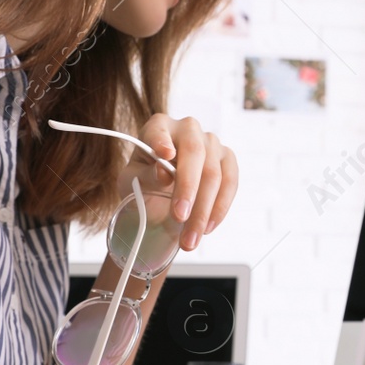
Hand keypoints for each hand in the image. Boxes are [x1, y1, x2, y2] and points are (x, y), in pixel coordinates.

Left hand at [121, 114, 237, 250]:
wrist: (160, 194)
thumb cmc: (143, 181)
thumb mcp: (133, 181)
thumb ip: (145, 175)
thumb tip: (163, 173)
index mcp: (158, 126)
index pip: (160, 130)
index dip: (162, 141)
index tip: (164, 155)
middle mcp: (188, 128)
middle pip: (194, 153)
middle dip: (188, 188)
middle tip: (180, 217)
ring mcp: (211, 142)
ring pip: (214, 173)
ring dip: (204, 210)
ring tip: (191, 238)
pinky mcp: (228, 159)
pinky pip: (231, 183)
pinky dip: (220, 208)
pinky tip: (208, 227)